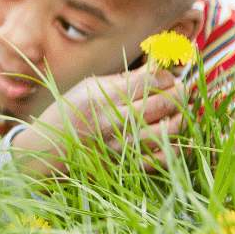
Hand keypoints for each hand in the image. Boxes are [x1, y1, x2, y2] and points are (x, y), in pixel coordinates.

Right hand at [11, 63, 185, 177]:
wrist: (50, 147)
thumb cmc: (72, 110)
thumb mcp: (90, 87)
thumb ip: (124, 79)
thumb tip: (156, 68)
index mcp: (103, 97)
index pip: (149, 82)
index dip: (166, 77)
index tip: (168, 77)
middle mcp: (114, 121)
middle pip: (162, 104)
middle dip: (180, 94)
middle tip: (184, 90)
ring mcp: (121, 145)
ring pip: (168, 131)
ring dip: (181, 119)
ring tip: (181, 111)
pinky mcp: (126, 165)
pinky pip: (162, 157)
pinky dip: (174, 146)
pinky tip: (173, 136)